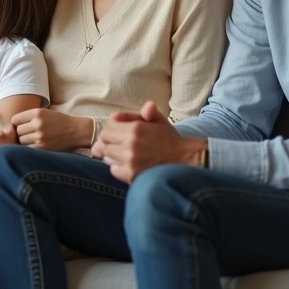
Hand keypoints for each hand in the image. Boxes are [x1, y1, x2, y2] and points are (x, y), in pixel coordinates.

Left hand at [11, 108, 92, 151]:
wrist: (76, 131)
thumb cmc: (59, 121)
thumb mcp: (45, 112)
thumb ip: (30, 116)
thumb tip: (12, 124)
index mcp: (37, 113)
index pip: (15, 120)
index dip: (17, 124)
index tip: (22, 126)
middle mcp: (37, 123)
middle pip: (18, 131)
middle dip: (22, 133)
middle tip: (30, 134)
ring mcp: (40, 136)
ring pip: (21, 141)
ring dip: (26, 141)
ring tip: (34, 140)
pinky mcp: (43, 147)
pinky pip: (28, 149)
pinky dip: (30, 148)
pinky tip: (37, 145)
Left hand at [91, 101, 205, 183]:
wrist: (185, 158)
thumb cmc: (169, 138)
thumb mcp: (157, 119)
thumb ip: (136, 114)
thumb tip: (115, 116)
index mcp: (135, 129)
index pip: (107, 128)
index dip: (112, 130)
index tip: (119, 133)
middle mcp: (130, 144)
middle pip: (104, 142)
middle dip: (110, 142)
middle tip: (120, 145)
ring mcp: (130, 161)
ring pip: (106, 156)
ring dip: (113, 155)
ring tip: (125, 154)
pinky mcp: (131, 175)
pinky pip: (113, 170)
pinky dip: (118, 168)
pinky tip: (128, 165)